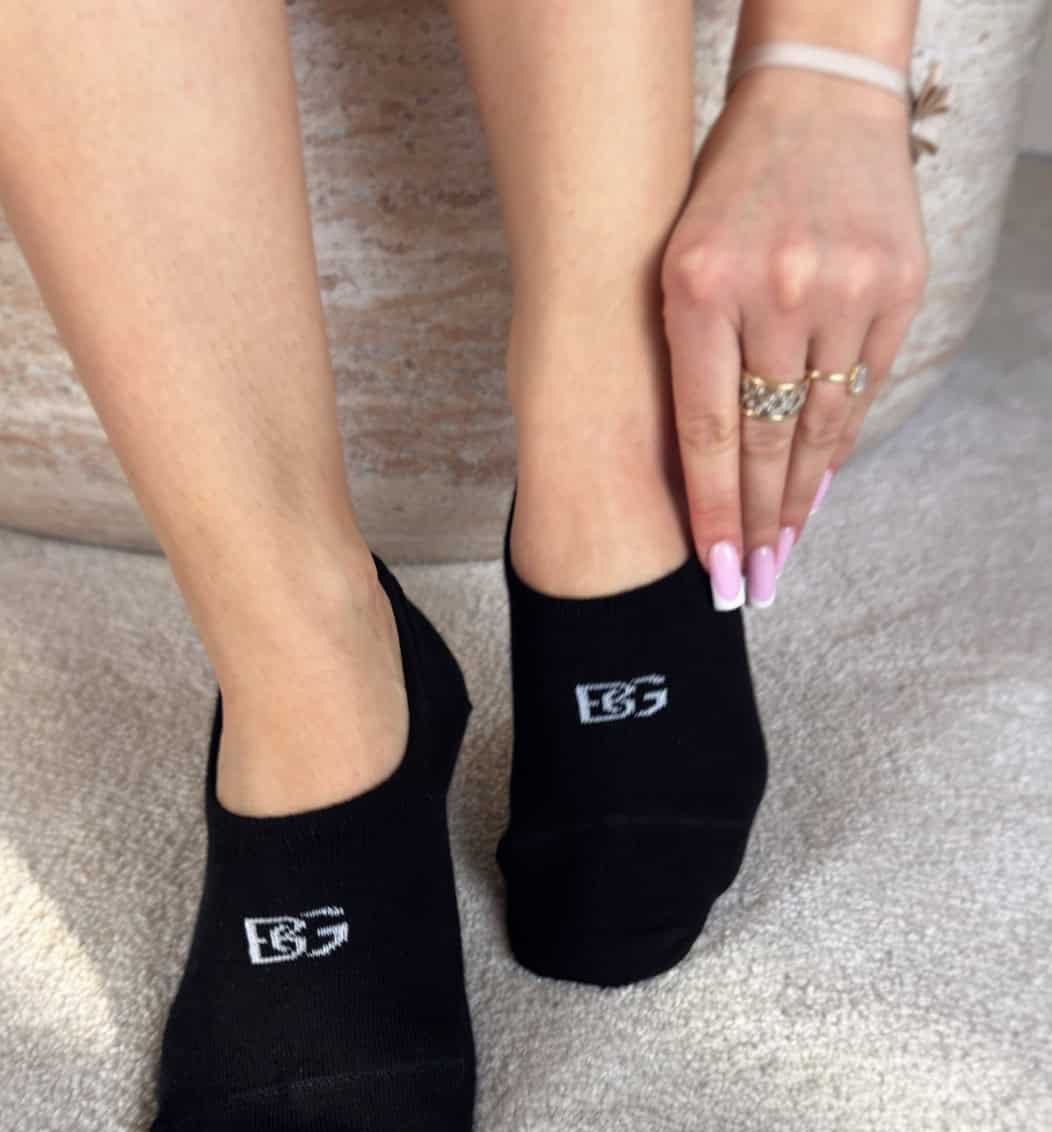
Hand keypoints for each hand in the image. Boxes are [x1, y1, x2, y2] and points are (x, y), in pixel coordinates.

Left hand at [660, 66, 928, 606]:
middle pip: (767, 443)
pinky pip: (863, 389)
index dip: (712, 511)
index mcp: (700, 288)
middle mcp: (777, 291)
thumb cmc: (726, 192)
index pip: (707, 431)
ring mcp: (846, 289)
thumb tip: (702, 476)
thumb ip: (687, 360)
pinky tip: (818, 486)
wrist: (815, 101)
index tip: (716, 572)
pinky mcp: (897, 286)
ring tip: (784, 553)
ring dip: (801, 499)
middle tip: (753, 585)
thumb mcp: (678, 263)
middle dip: (758, 525)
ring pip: (821, 426)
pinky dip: (837, 442)